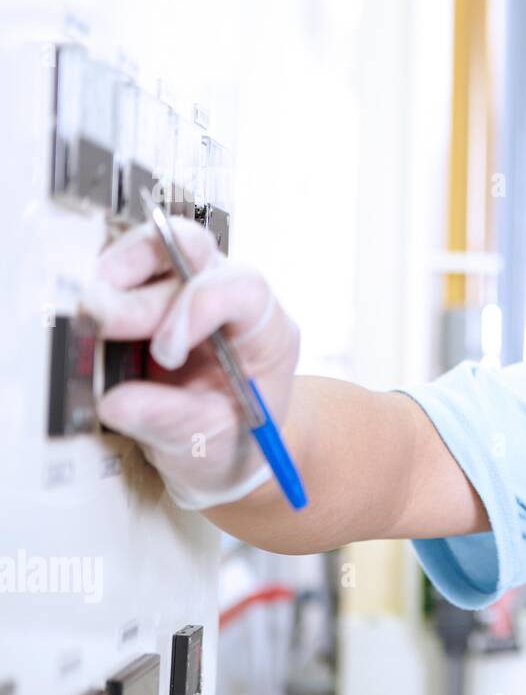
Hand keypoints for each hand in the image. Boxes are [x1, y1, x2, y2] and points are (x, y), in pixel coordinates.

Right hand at [78, 218, 300, 509]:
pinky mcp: (154, 292)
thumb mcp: (212, 443)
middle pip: (193, 253)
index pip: (244, 289)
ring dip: (117, 275)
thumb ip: (172, 421)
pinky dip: (103, 287)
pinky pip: (128, 269)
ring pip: (158, 247)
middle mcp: (231, 297)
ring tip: (89, 317)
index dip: (200, 305)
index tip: (165, 351)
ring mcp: (191, 288)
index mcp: (266, 332)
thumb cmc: (231, 440)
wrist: (221, 447)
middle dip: (141, 291)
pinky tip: (90, 321)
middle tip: (99, 323)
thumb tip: (117, 403)